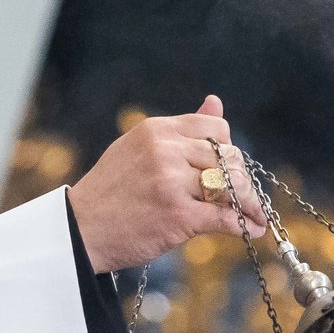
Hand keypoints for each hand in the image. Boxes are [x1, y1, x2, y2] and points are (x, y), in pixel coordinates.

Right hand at [67, 95, 266, 272]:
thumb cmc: (110, 193)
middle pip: (228, 156)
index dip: (227, 149)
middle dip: (241, 179)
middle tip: (243, 198)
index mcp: (156, 130)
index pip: (215, 128)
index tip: (227, 169)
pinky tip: (250, 229)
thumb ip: (179, 130)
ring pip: (232, 185)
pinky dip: (243, 224)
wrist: (80, 230)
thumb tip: (216, 101)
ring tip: (253, 215)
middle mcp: (165, 150)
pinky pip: (225, 216)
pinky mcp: (177, 215)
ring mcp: (171, 182)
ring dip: (248, 202)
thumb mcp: (137, 148)